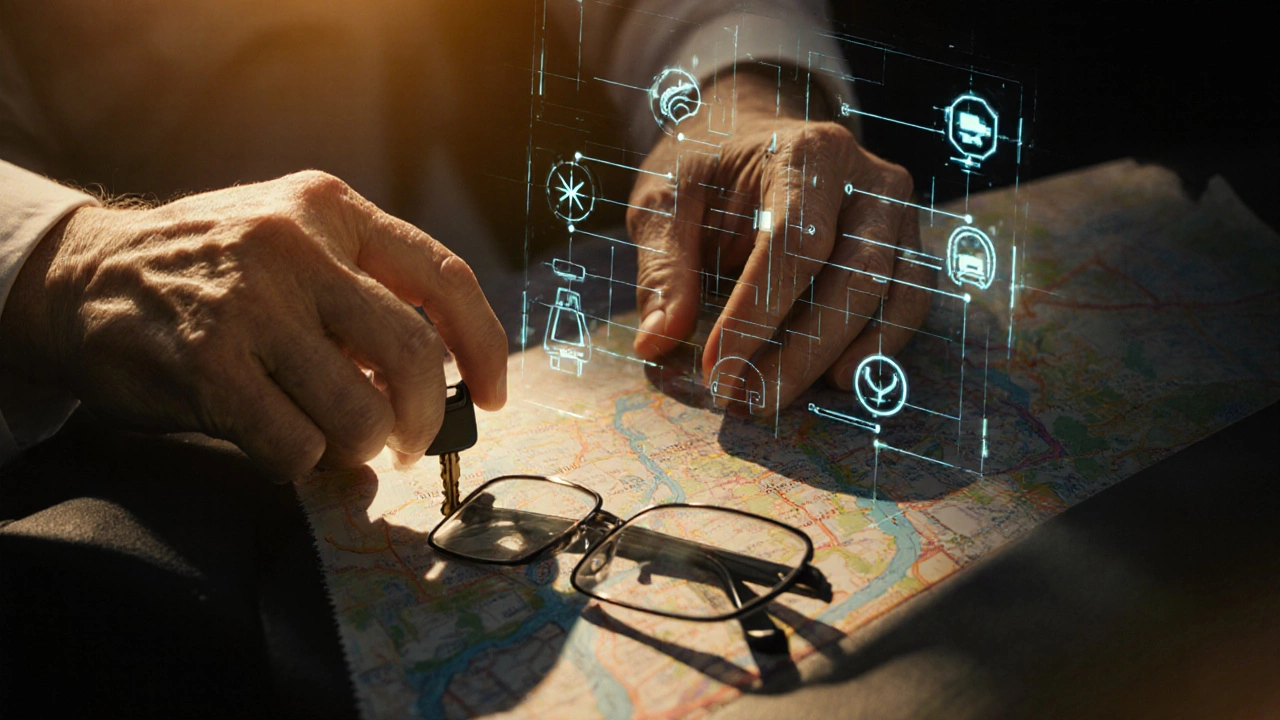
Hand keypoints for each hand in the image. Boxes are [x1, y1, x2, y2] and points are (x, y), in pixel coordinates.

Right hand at [0, 171, 506, 478]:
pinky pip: (297, 446)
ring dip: (358, 448)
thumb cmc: (210, 273)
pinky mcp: (208, 365)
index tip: (492, 395)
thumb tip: (436, 384)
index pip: (444, 277)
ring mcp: (249, 306)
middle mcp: (295, 248)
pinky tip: (281, 443)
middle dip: (426, 419)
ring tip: (335, 441)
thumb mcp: (291, 245)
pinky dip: (302, 464)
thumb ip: (362, 296)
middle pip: (413, 354)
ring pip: (359, 412)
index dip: (485, 346)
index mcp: (331, 210)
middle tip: (410, 444)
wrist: (82, 276)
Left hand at [628, 71, 933, 412]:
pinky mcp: (908, 248)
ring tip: (781, 395)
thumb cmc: (707, 169)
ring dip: (842, 359)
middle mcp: (869, 181)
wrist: (754, 133)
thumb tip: (657, 343)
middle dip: (802, 352)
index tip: (717, 370)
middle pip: (855, 277)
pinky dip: (874, 350)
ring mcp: (899, 215)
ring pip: (894, 297)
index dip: (758, 314)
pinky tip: (831, 379)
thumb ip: (663, 267)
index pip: (795, 244)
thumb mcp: (665, 201)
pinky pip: (907, 306)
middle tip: (749, 400)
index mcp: (807, 154)